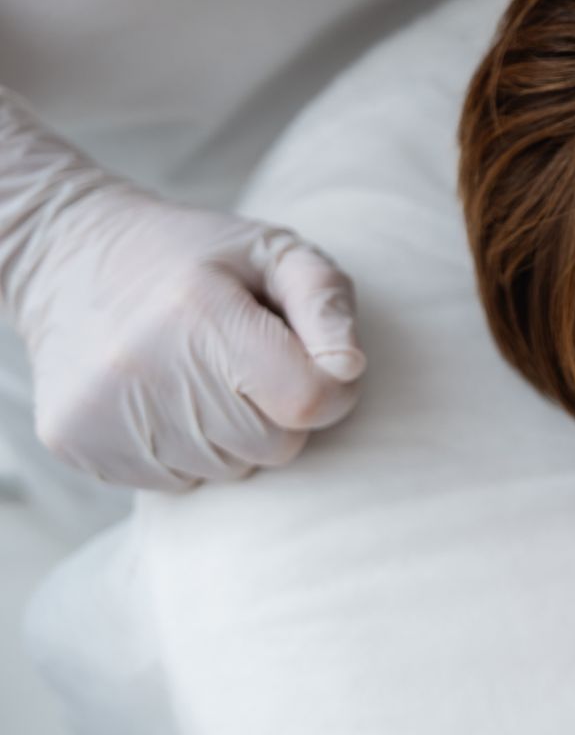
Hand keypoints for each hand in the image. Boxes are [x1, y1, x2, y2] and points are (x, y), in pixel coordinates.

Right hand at [1, 92, 364, 489]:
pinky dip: (182, 449)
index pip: (306, 401)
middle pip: (272, 444)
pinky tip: (159, 396)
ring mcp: (99, 410)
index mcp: (201, 312)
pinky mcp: (73, 442)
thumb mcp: (273, 251)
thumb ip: (326, 302)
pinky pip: (174, 483)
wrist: (65, 256)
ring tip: (195, 373)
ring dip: (229, 434)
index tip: (311, 361)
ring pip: (226, 470)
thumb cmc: (197, 257)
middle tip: (240, 360)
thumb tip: (349, 370)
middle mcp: (142, 366)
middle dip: (276, 409)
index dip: (328, 388)